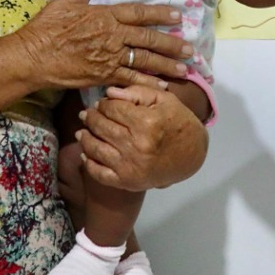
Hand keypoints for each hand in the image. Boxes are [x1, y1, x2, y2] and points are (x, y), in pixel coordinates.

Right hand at [12, 0, 193, 89]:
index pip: (138, 13)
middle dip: (171, 44)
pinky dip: (146, 83)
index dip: (160, 13)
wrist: (33, 57)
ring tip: (184, 69)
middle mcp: (112, 36)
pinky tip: (161, 87)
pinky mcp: (102, 75)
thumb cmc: (46, 28)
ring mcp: (108, 57)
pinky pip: (129, 79)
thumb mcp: (63, 3)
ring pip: (143, 60)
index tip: (178, 16)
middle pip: (148, 39)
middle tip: (190, 49)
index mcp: (105, 15)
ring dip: (165, 65)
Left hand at [77, 84, 208, 190]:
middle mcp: (136, 146)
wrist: (193, 155)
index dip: (104, 104)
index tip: (101, 102)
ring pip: (96, 149)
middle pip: (102, 127)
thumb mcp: (164, 100)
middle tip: (87, 113)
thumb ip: (137, 92)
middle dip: (91, 118)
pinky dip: (89, 163)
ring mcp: (130, 166)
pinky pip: (100, 174)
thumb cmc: (179, 122)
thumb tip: (109, 93)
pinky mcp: (127, 182)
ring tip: (82, 131)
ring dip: (85, 138)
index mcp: (147, 123)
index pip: (113, 109)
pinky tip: (86, 154)